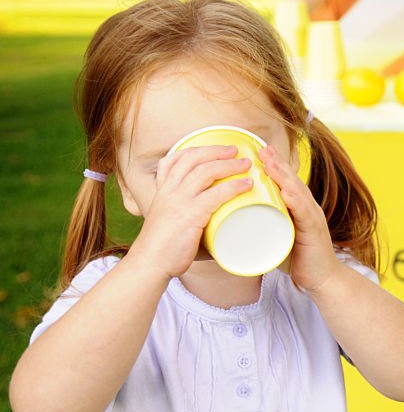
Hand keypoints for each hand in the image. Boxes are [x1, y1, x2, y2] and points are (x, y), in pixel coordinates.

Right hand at [130, 146, 253, 279]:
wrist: (149, 263)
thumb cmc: (162, 248)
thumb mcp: (168, 222)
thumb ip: (186, 217)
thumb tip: (212, 224)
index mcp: (162, 191)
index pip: (173, 160)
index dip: (194, 150)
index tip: (212, 148)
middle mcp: (169, 191)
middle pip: (193, 159)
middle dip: (216, 151)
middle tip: (235, 150)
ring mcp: (179, 201)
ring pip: (206, 171)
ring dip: (229, 164)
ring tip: (246, 164)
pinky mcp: (191, 214)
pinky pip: (216, 194)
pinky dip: (234, 186)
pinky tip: (246, 184)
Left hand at [259, 145, 337, 293]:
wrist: (322, 280)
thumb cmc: (298, 259)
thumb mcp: (278, 237)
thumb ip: (264, 227)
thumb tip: (234, 223)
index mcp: (298, 208)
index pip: (286, 182)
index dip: (273, 165)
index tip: (258, 150)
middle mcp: (307, 208)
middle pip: (291, 181)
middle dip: (276, 163)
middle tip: (261, 148)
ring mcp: (312, 219)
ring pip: (297, 193)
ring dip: (283, 177)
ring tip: (269, 163)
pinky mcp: (314, 233)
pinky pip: (305, 214)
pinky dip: (296, 201)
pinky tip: (286, 191)